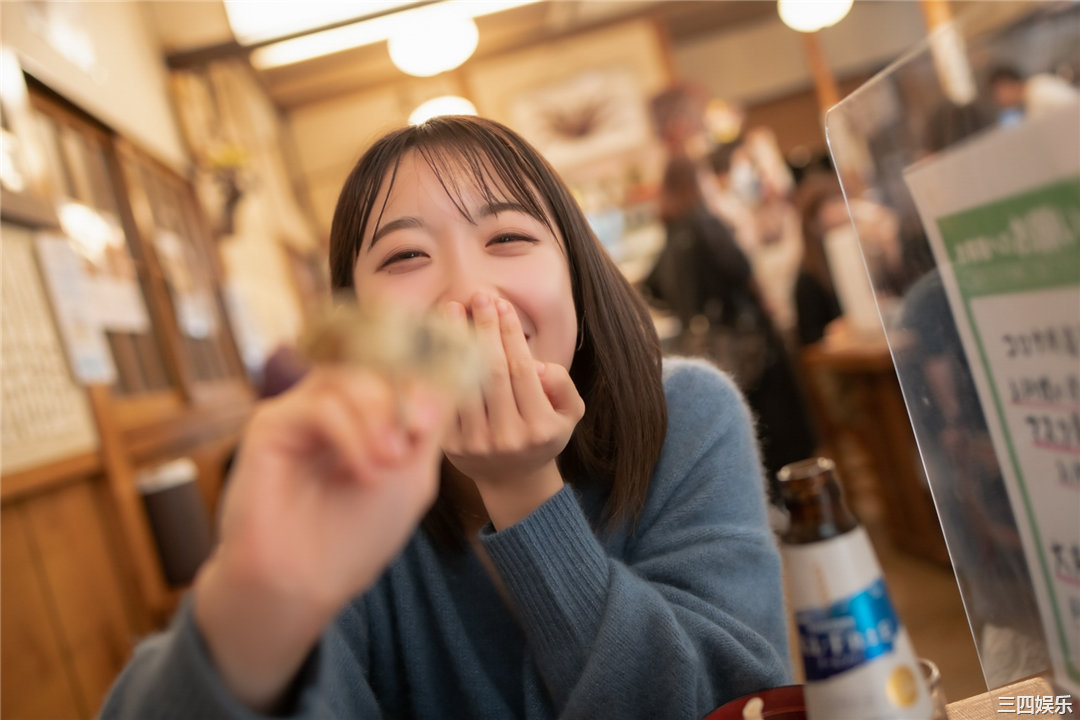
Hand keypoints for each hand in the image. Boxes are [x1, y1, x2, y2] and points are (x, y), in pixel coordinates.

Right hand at [194, 367, 451, 710]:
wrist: (302, 583)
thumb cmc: (356, 536)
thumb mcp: (413, 476)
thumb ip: (427, 424)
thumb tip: (441, 379)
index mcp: (368, 417)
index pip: (396, 370)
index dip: (419, 382)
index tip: (430, 419)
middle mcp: (333, 407)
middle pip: (372, 366)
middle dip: (398, 402)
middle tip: (406, 449)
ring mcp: (301, 413)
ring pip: (346, 378)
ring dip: (377, 417)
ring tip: (388, 462)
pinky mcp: (271, 424)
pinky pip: (319, 405)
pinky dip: (350, 434)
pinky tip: (362, 471)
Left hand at [442, 293, 584, 527]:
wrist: (512, 478)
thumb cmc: (542, 433)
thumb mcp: (569, 413)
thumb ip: (562, 386)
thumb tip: (537, 365)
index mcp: (541, 428)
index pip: (523, 370)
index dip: (511, 335)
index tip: (502, 305)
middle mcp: (509, 438)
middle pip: (494, 372)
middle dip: (485, 330)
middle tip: (478, 296)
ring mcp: (477, 444)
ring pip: (466, 382)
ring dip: (455, 342)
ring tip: (452, 309)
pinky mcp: (450, 447)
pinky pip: (444, 399)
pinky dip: (438, 367)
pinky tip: (434, 340)